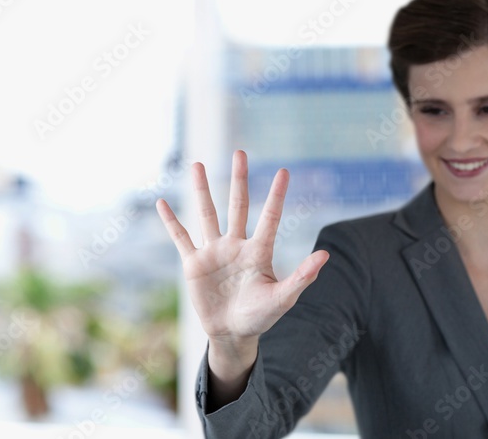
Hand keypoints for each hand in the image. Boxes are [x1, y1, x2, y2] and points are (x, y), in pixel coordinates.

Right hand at [155, 150, 329, 347]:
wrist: (232, 334)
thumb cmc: (261, 317)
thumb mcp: (283, 298)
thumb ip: (302, 276)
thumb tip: (325, 255)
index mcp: (259, 252)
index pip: (269, 217)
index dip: (277, 195)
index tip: (284, 171)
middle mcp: (236, 245)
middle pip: (237, 205)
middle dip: (239, 179)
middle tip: (240, 152)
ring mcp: (214, 252)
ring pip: (207, 214)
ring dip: (202, 190)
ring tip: (198, 164)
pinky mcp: (194, 264)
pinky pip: (181, 238)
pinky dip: (171, 221)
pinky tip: (163, 202)